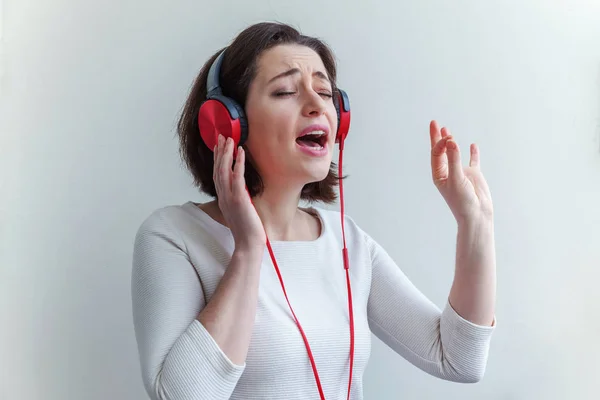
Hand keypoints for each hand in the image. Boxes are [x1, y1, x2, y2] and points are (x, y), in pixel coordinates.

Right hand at [214, 135, 265, 250]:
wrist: (248, 244)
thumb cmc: (246, 230)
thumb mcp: (239, 211)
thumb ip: (237, 199)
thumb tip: (240, 190)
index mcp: (222, 198)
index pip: (217, 174)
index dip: (217, 159)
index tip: (219, 146)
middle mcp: (223, 196)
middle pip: (218, 169)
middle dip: (219, 151)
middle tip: (221, 136)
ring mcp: (229, 197)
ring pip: (224, 170)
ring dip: (226, 153)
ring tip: (230, 139)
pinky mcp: (239, 199)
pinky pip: (237, 177)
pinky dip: (238, 163)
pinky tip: (241, 152)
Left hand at [429, 120, 493, 223]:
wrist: (477, 214)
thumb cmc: (462, 201)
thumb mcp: (456, 179)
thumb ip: (454, 160)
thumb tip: (451, 141)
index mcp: (439, 174)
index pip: (436, 154)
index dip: (441, 143)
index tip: (449, 138)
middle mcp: (448, 171)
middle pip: (440, 151)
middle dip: (437, 137)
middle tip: (434, 123)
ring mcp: (461, 172)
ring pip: (454, 153)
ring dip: (451, 142)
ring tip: (446, 130)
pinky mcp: (473, 174)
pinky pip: (472, 160)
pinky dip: (472, 153)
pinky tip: (472, 145)